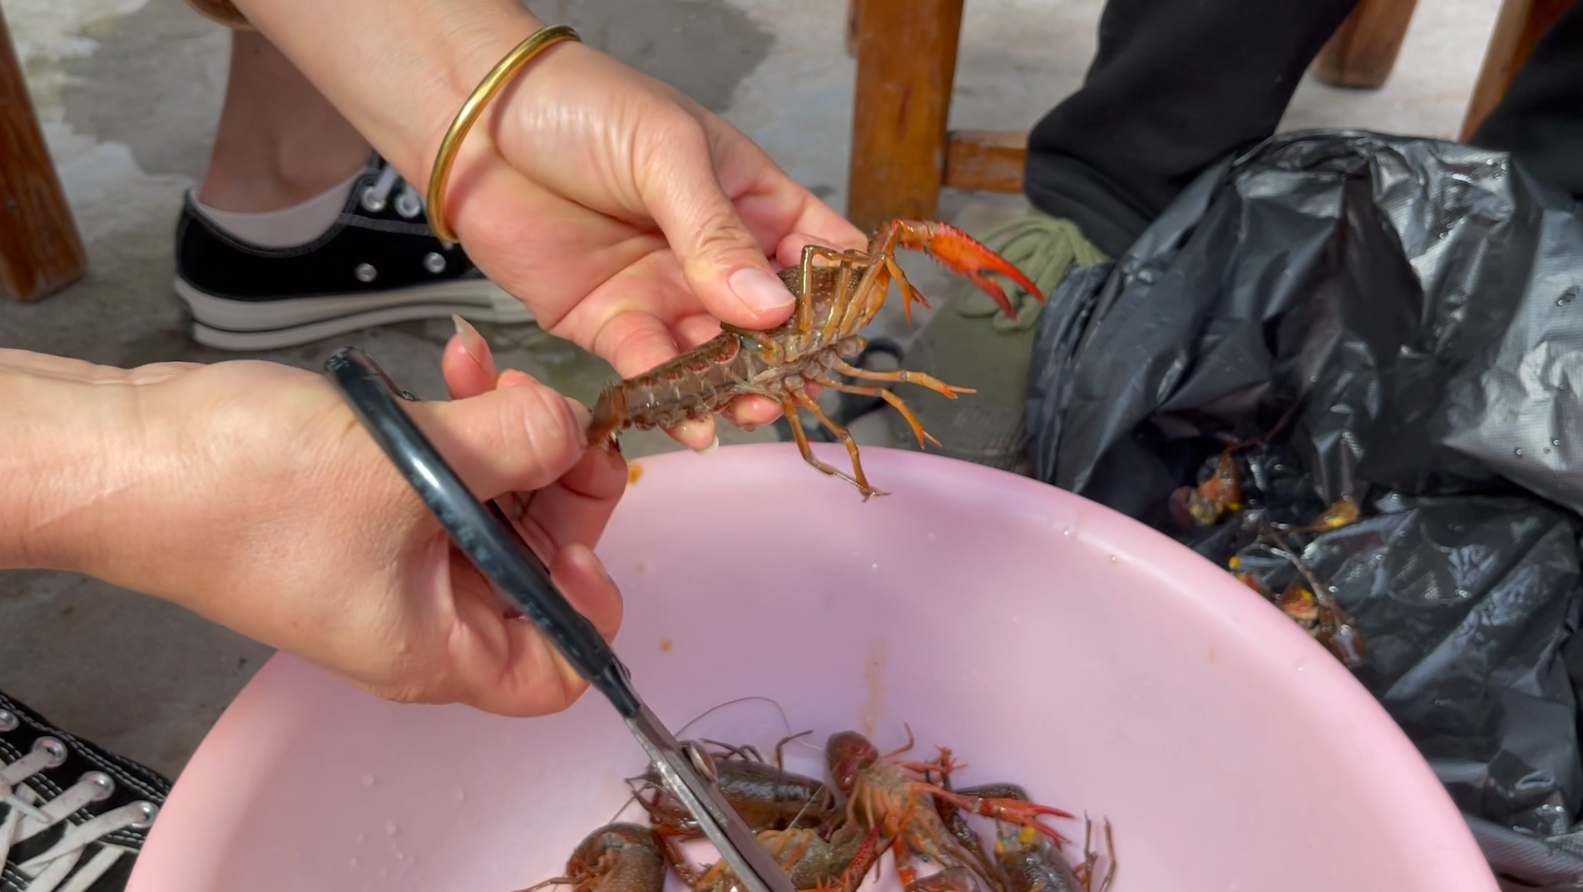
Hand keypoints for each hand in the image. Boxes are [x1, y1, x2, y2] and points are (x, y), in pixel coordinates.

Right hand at [3, 334, 626, 716]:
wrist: (125, 456)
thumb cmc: (247, 492)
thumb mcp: (414, 463)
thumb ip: (520, 443)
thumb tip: (577, 428)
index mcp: (438, 647)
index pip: (557, 667)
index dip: (588, 599)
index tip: (581, 516)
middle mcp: (424, 614)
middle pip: (540, 567)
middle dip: (558, 484)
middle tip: (556, 416)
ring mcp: (395, 558)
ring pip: (498, 505)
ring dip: (513, 436)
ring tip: (493, 373)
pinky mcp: (370, 506)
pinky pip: (450, 471)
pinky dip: (465, 422)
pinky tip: (459, 363)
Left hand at [432, 28, 866, 448]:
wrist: (477, 123)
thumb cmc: (583, 108)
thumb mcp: (666, 155)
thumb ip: (716, 235)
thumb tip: (773, 309)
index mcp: (748, 200)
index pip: (817, 252)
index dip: (837, 295)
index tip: (843, 334)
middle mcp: (713, 255)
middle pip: (769, 322)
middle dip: (784, 359)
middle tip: (791, 388)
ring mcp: (663, 292)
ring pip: (714, 355)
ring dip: (733, 388)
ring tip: (746, 409)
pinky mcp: (609, 322)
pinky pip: (650, 368)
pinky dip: (671, 395)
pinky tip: (693, 418)